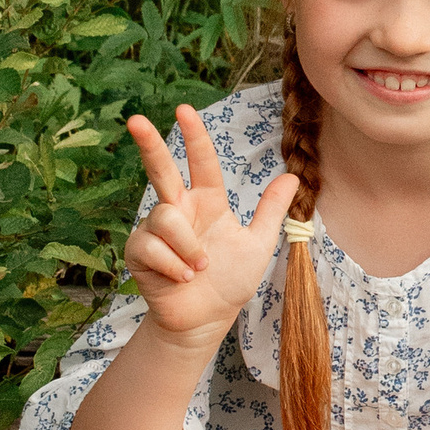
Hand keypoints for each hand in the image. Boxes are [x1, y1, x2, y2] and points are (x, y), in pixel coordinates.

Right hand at [122, 103, 297, 353]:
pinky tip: (181, 279)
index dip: (194, 136)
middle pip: (161, 169)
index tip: (184, 110)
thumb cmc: (230, 282)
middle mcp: (179, 209)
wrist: (206, 319)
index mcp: (207, 202)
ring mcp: (155, 230)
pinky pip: (153, 246)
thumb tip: (294, 176)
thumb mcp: (258, 243)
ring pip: (166, 218)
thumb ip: (272, 210)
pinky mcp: (139, 251)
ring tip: (199, 269)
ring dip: (188, 248)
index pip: (200, 162)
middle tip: (136, 120)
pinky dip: (174, 265)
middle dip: (147, 144)